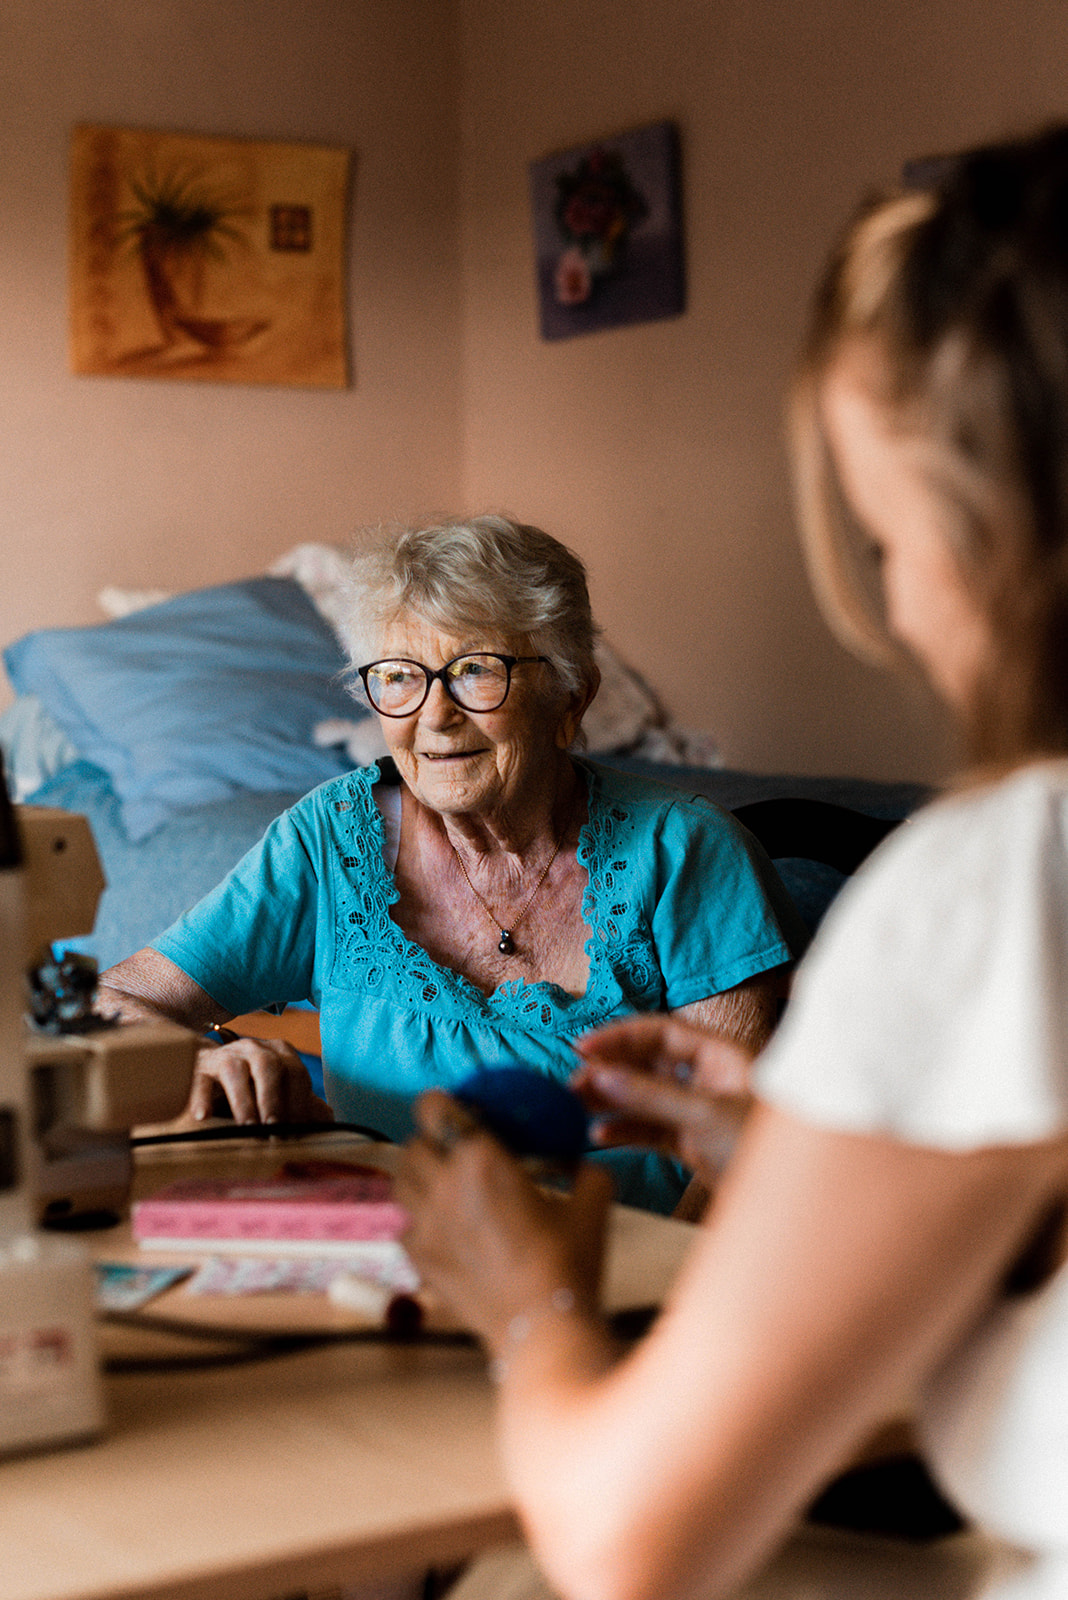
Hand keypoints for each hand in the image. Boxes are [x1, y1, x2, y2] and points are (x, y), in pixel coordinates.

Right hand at [188, 1035, 333, 1124]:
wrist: (208, 1069)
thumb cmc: (251, 1087)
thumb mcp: (278, 1092)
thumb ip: (303, 1105)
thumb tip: (329, 1125)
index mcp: (281, 1053)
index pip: (296, 1074)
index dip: (299, 1102)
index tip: (298, 1131)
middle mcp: (255, 1048)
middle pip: (268, 1068)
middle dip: (273, 1100)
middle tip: (275, 1130)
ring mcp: (226, 1054)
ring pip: (235, 1071)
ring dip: (243, 1101)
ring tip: (247, 1128)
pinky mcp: (199, 1066)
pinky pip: (200, 1079)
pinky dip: (201, 1097)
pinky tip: (203, 1117)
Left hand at [395, 1090, 613, 1347]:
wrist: (542, 1326)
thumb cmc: (569, 1263)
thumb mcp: (592, 1205)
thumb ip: (585, 1173)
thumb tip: (580, 1162)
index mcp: (482, 1159)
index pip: (433, 1109)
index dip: (438, 1103)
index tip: (452, 1108)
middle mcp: (444, 1185)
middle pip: (411, 1144)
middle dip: (427, 1141)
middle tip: (451, 1150)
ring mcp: (426, 1224)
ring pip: (398, 1181)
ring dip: (416, 1176)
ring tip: (440, 1185)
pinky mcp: (419, 1259)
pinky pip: (403, 1226)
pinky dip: (416, 1221)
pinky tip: (442, 1228)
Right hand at [572, 1015, 754, 1185]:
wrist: (796, 1204)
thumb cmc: (765, 1147)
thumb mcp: (704, 1116)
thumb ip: (651, 1096)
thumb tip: (602, 1076)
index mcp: (720, 1055)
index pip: (661, 1032)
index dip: (620, 1036)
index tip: (583, 1047)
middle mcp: (708, 1078)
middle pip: (648, 1063)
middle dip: (610, 1071)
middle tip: (574, 1085)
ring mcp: (699, 1111)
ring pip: (645, 1097)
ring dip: (612, 1101)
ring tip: (577, 1108)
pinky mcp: (694, 1142)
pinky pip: (651, 1129)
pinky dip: (626, 1130)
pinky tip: (601, 1135)